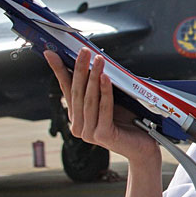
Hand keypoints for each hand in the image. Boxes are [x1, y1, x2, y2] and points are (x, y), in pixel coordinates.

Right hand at [45, 48, 158, 164]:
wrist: (144, 145)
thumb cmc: (128, 121)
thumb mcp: (110, 100)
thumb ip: (98, 88)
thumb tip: (91, 62)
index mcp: (77, 116)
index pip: (66, 88)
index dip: (59, 70)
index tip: (51, 53)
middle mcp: (79, 126)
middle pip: (77, 92)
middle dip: (80, 68)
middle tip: (83, 51)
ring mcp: (88, 132)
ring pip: (89, 99)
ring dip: (93, 76)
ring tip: (97, 59)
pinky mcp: (102, 135)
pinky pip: (103, 108)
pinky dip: (104, 91)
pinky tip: (105, 77)